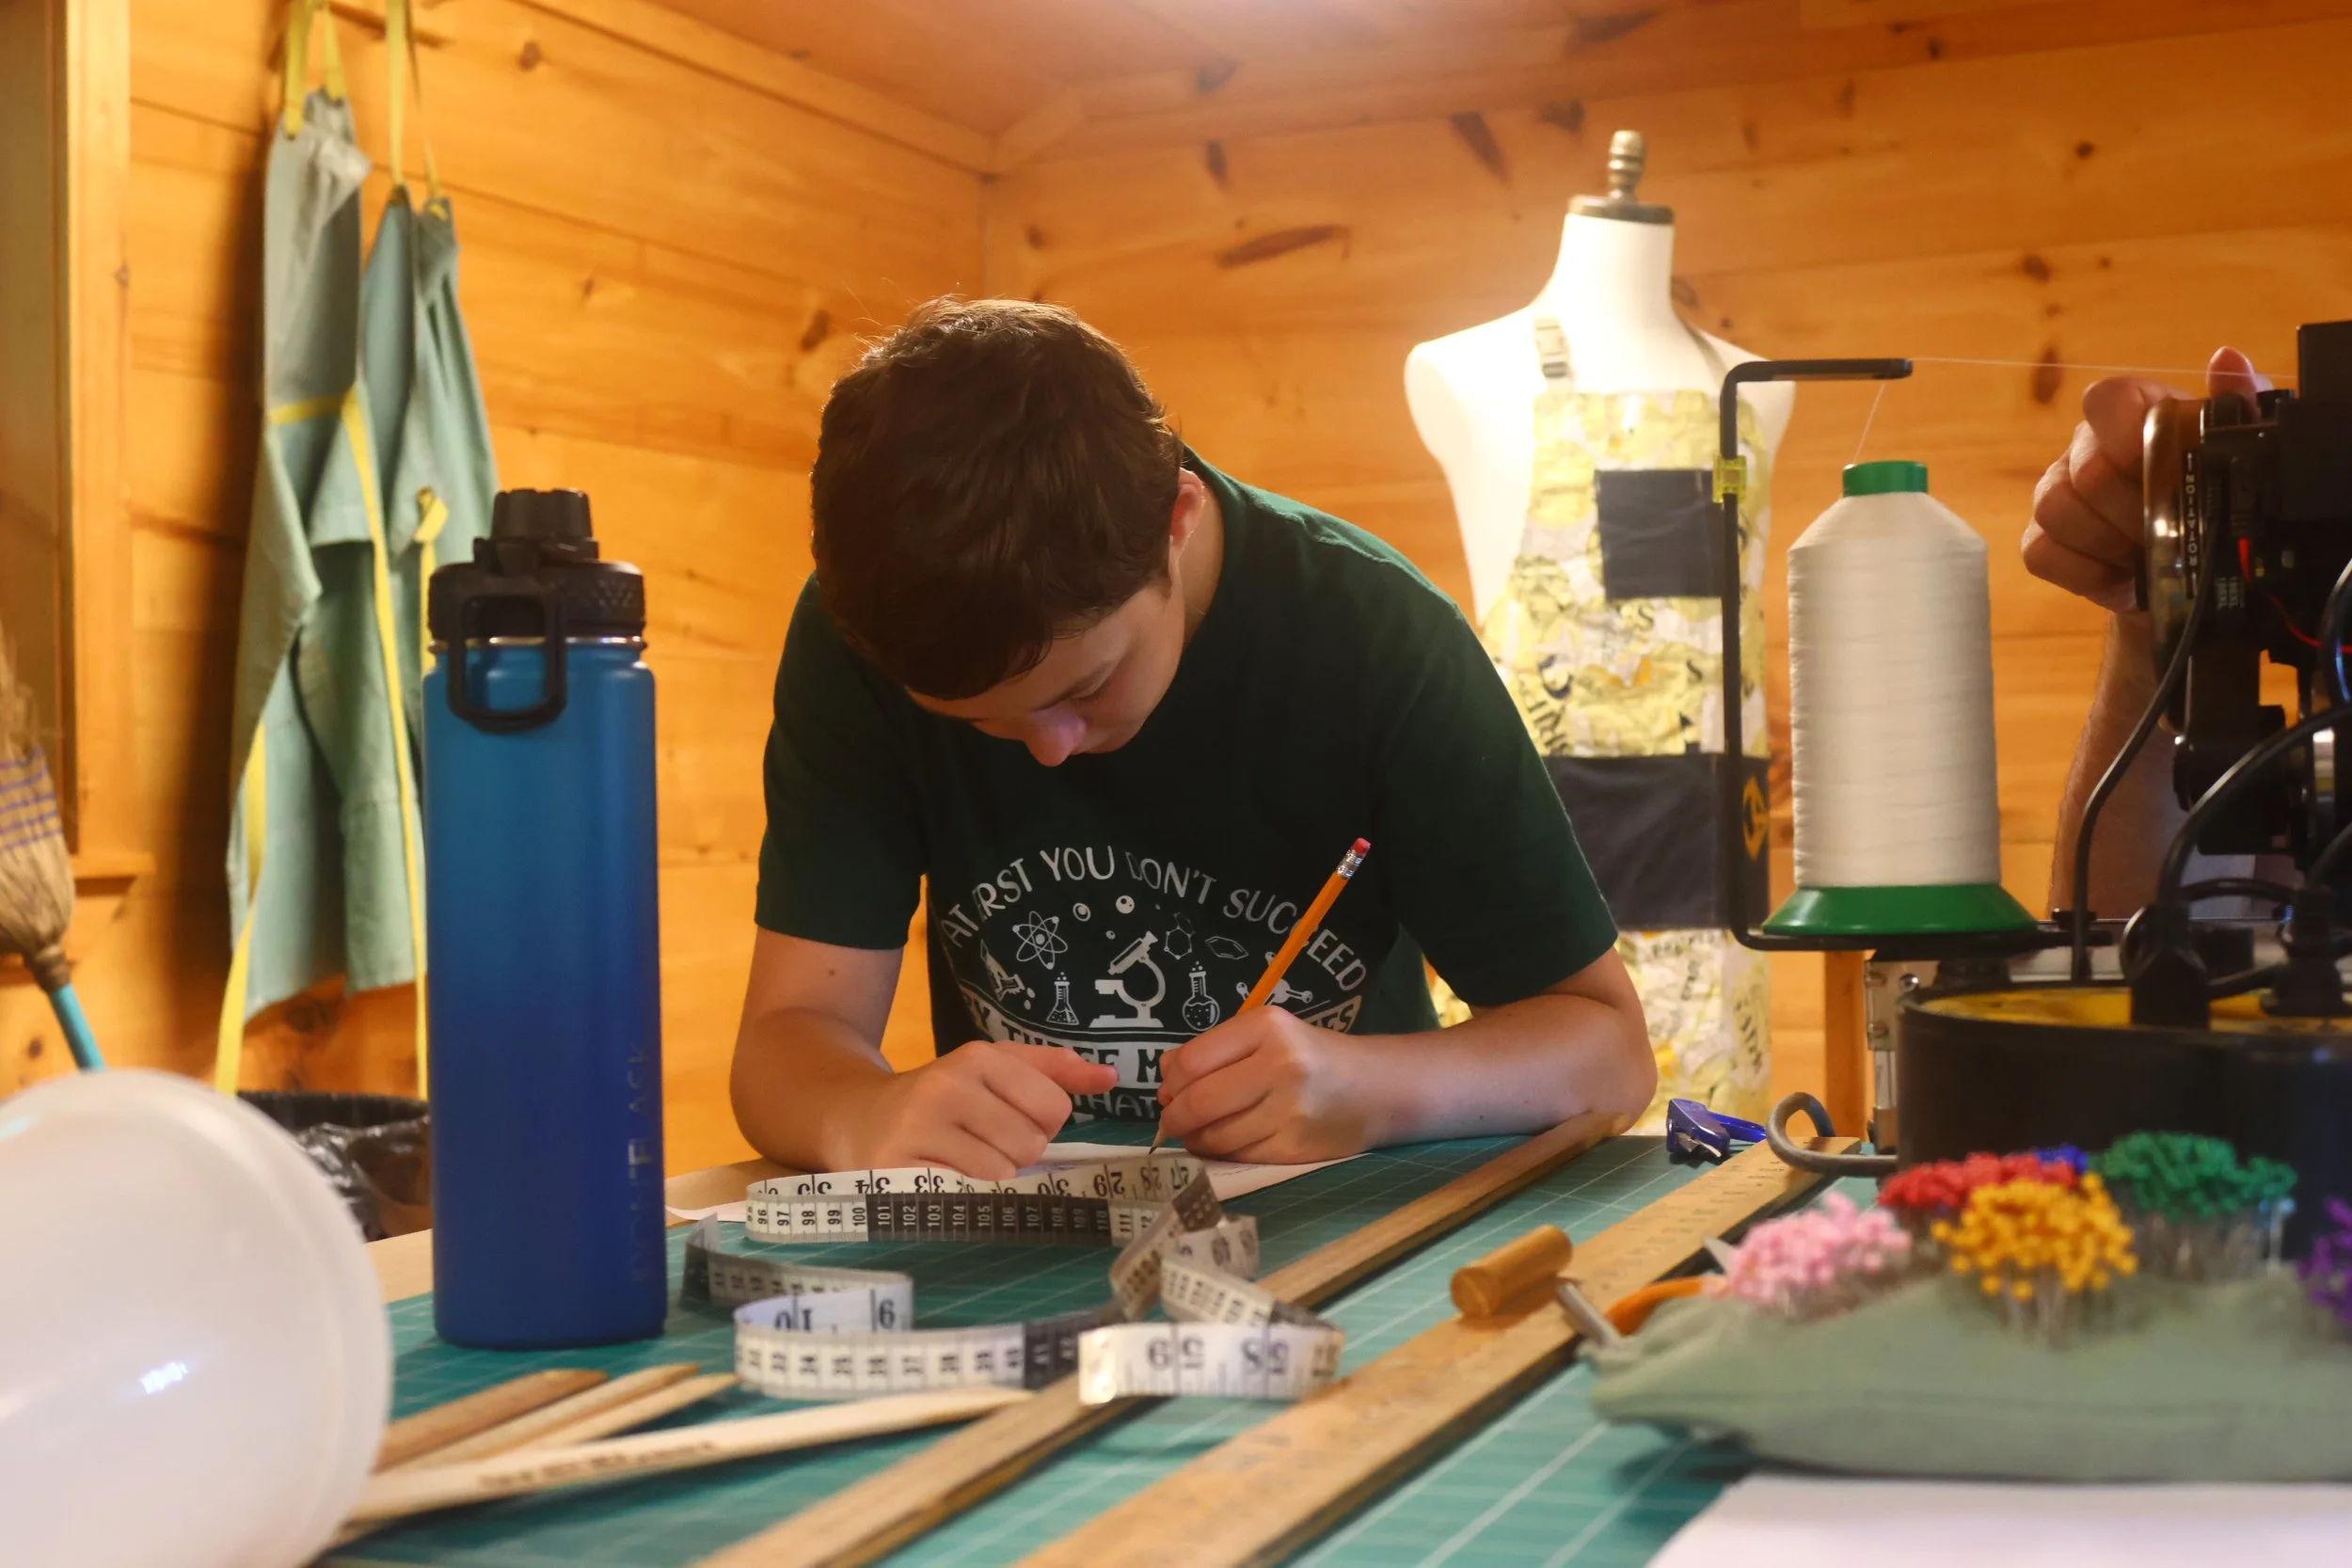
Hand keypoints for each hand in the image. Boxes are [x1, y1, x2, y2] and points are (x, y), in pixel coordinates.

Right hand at [844, 1041, 1114, 1178]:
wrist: (856, 1118)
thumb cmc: (941, 1096)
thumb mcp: (993, 1068)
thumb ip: (1054, 1070)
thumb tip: (1111, 1076)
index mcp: (977, 1057)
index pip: (1054, 1107)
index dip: (1043, 1123)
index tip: (1012, 1120)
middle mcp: (947, 1087)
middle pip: (1030, 1143)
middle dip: (1016, 1153)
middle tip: (982, 1144)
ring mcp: (919, 1130)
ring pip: (1002, 1174)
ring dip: (991, 1178)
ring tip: (962, 1161)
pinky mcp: (897, 1172)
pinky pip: (965, 1198)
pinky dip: (965, 1196)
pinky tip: (945, 1180)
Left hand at [1156, 1008, 1374, 1162]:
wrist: (1377, 1088)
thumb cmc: (1312, 1057)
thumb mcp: (1268, 1035)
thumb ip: (1215, 1049)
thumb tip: (1163, 1073)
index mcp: (1268, 1028)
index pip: (1191, 1061)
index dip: (1170, 1084)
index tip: (1167, 1093)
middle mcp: (1281, 1065)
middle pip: (1199, 1102)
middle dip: (1174, 1118)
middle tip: (1171, 1122)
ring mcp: (1290, 1110)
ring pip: (1216, 1136)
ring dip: (1195, 1140)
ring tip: (1196, 1134)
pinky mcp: (1297, 1146)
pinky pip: (1239, 1156)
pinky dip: (1221, 1154)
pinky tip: (1223, 1145)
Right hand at [2023, 347, 2264, 612]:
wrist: (2190, 566)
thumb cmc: (2211, 497)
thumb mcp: (2240, 450)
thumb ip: (2243, 400)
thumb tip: (2227, 359)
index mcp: (2133, 413)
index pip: (2106, 399)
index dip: (2126, 433)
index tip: (2160, 465)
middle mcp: (2086, 447)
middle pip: (2087, 469)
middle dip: (2134, 509)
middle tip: (2171, 529)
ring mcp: (2057, 492)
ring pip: (2056, 508)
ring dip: (2109, 541)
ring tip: (2147, 554)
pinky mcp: (2042, 539)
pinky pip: (2040, 552)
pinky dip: (2084, 571)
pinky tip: (2119, 575)